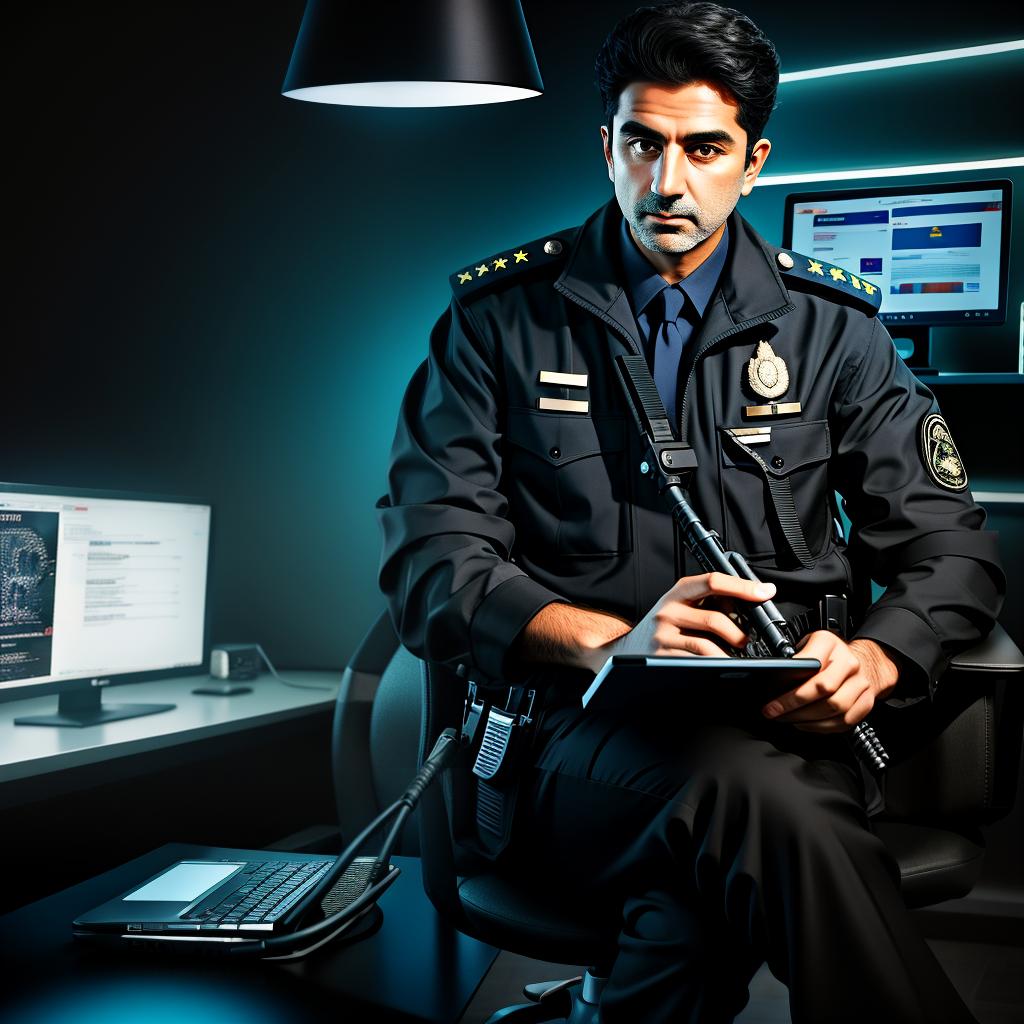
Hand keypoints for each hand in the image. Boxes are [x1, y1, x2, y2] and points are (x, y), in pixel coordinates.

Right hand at [581, 571, 776, 673]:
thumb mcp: (682, 606)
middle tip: (747, 641)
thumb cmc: (663, 628)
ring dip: (729, 652)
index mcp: (678, 592)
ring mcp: (664, 635)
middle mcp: (668, 609)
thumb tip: (751, 600)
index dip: (742, 586)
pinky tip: (720, 666)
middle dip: (739, 632)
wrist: (625, 649)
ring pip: (708, 644)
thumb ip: (710, 601)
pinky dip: (715, 665)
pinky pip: (697, 662)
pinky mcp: (662, 657)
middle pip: (715, 618)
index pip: (713, 581)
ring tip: (735, 656)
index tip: (765, 592)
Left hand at [761, 633, 899, 732]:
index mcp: (830, 644)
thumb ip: (794, 658)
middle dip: (793, 705)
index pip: (810, 666)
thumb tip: (774, 681)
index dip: (790, 686)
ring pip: (834, 708)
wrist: (865, 662)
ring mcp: (861, 684)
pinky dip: (821, 727)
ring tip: (787, 718)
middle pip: (823, 689)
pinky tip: (806, 724)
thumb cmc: (830, 654)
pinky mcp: (865, 703)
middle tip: (774, 712)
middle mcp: (849, 663)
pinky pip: (843, 722)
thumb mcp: (808, 643)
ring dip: (805, 718)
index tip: (772, 700)